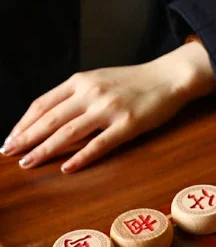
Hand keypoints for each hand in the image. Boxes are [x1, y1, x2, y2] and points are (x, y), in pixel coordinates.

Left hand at [2, 41, 214, 172]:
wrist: (169, 78)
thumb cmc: (136, 83)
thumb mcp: (101, 82)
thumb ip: (79, 97)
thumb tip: (57, 118)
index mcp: (80, 82)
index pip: (42, 104)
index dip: (23, 122)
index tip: (10, 138)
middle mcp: (90, 93)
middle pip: (49, 119)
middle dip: (26, 138)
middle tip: (9, 153)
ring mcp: (108, 109)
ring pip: (68, 132)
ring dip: (45, 149)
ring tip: (29, 163)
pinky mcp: (128, 125)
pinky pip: (100, 144)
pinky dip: (81, 157)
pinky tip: (67, 167)